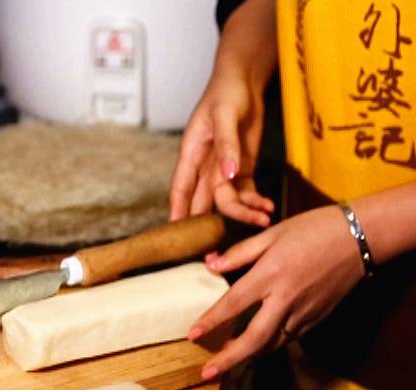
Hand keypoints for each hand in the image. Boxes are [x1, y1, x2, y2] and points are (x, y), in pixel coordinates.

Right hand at [169, 65, 273, 225]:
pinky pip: (247, 192)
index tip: (177, 236)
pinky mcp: (242, 168)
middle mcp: (205, 167)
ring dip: (243, 213)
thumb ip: (226, 147)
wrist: (244, 80)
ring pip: (228, 201)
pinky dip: (256, 202)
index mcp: (191, 154)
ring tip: (263, 220)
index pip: (180, 190)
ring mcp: (223, 169)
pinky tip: (268, 209)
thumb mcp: (225, 115)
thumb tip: (227, 176)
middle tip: (215, 253)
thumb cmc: (225, 92)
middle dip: (207, 229)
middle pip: (203, 203)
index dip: (177, 214)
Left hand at [188, 206, 365, 378]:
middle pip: (254, 339)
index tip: (192, 335)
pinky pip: (289, 338)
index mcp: (271, 274)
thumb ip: (239, 253)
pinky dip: (270, 345)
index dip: (211, 321)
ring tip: (227, 361)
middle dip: (229, 359)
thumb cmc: (313, 229)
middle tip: (207, 372)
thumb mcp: (272, 234)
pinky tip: (258, 345)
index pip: (234, 303)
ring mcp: (304, 312)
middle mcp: (286, 299)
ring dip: (248, 356)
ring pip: (272, 344)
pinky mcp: (318, 318)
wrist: (360, 237)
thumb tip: (211, 265)